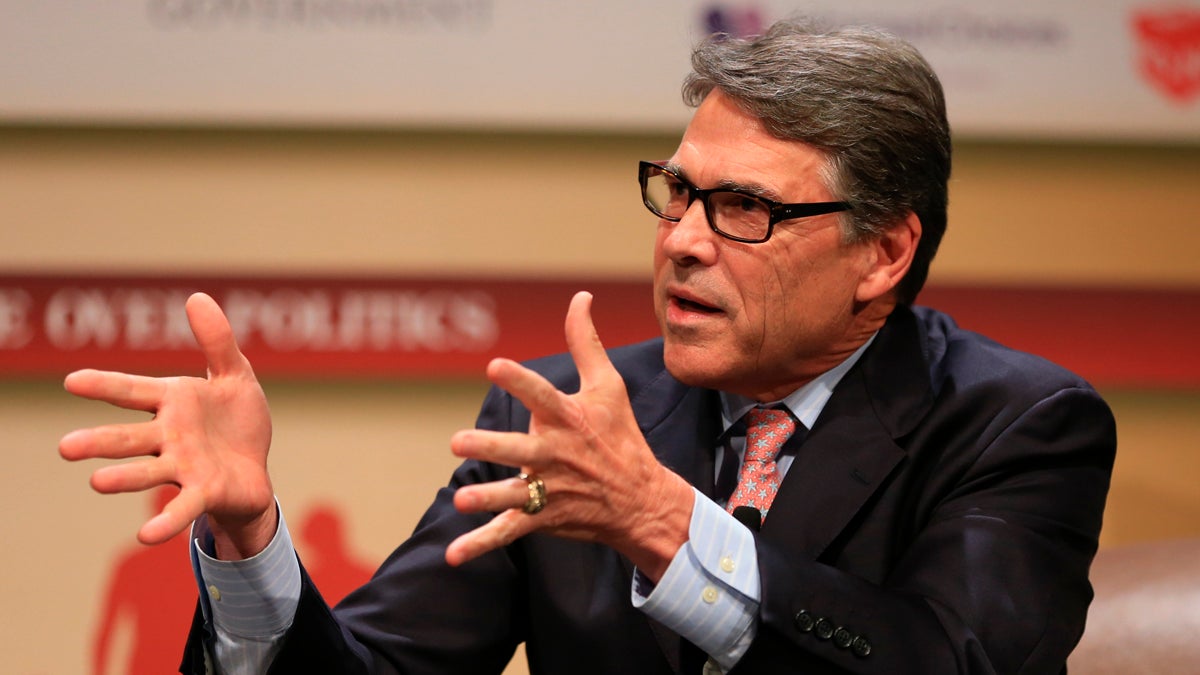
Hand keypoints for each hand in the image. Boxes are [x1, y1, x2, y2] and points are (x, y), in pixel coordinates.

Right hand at [59, 292, 275, 557]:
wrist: (256, 469)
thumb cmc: (237, 422)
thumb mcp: (235, 375)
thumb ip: (217, 341)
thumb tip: (195, 297)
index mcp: (173, 403)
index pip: (133, 392)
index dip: (104, 387)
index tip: (72, 381)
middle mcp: (169, 437)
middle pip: (129, 438)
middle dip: (99, 441)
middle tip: (64, 447)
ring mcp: (183, 467)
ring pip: (147, 472)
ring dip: (123, 478)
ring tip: (96, 482)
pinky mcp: (203, 492)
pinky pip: (182, 507)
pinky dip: (165, 522)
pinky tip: (147, 536)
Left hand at [446, 291, 693, 579]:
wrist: (641, 500)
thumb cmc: (620, 436)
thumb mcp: (608, 386)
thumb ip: (586, 342)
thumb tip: (579, 297)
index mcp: (570, 418)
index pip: (541, 396)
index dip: (518, 381)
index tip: (494, 366)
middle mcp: (557, 454)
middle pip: (521, 451)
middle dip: (492, 448)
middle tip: (458, 442)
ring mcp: (549, 489)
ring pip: (513, 495)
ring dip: (488, 499)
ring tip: (463, 499)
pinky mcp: (543, 518)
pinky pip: (508, 533)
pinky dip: (480, 545)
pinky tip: (452, 554)